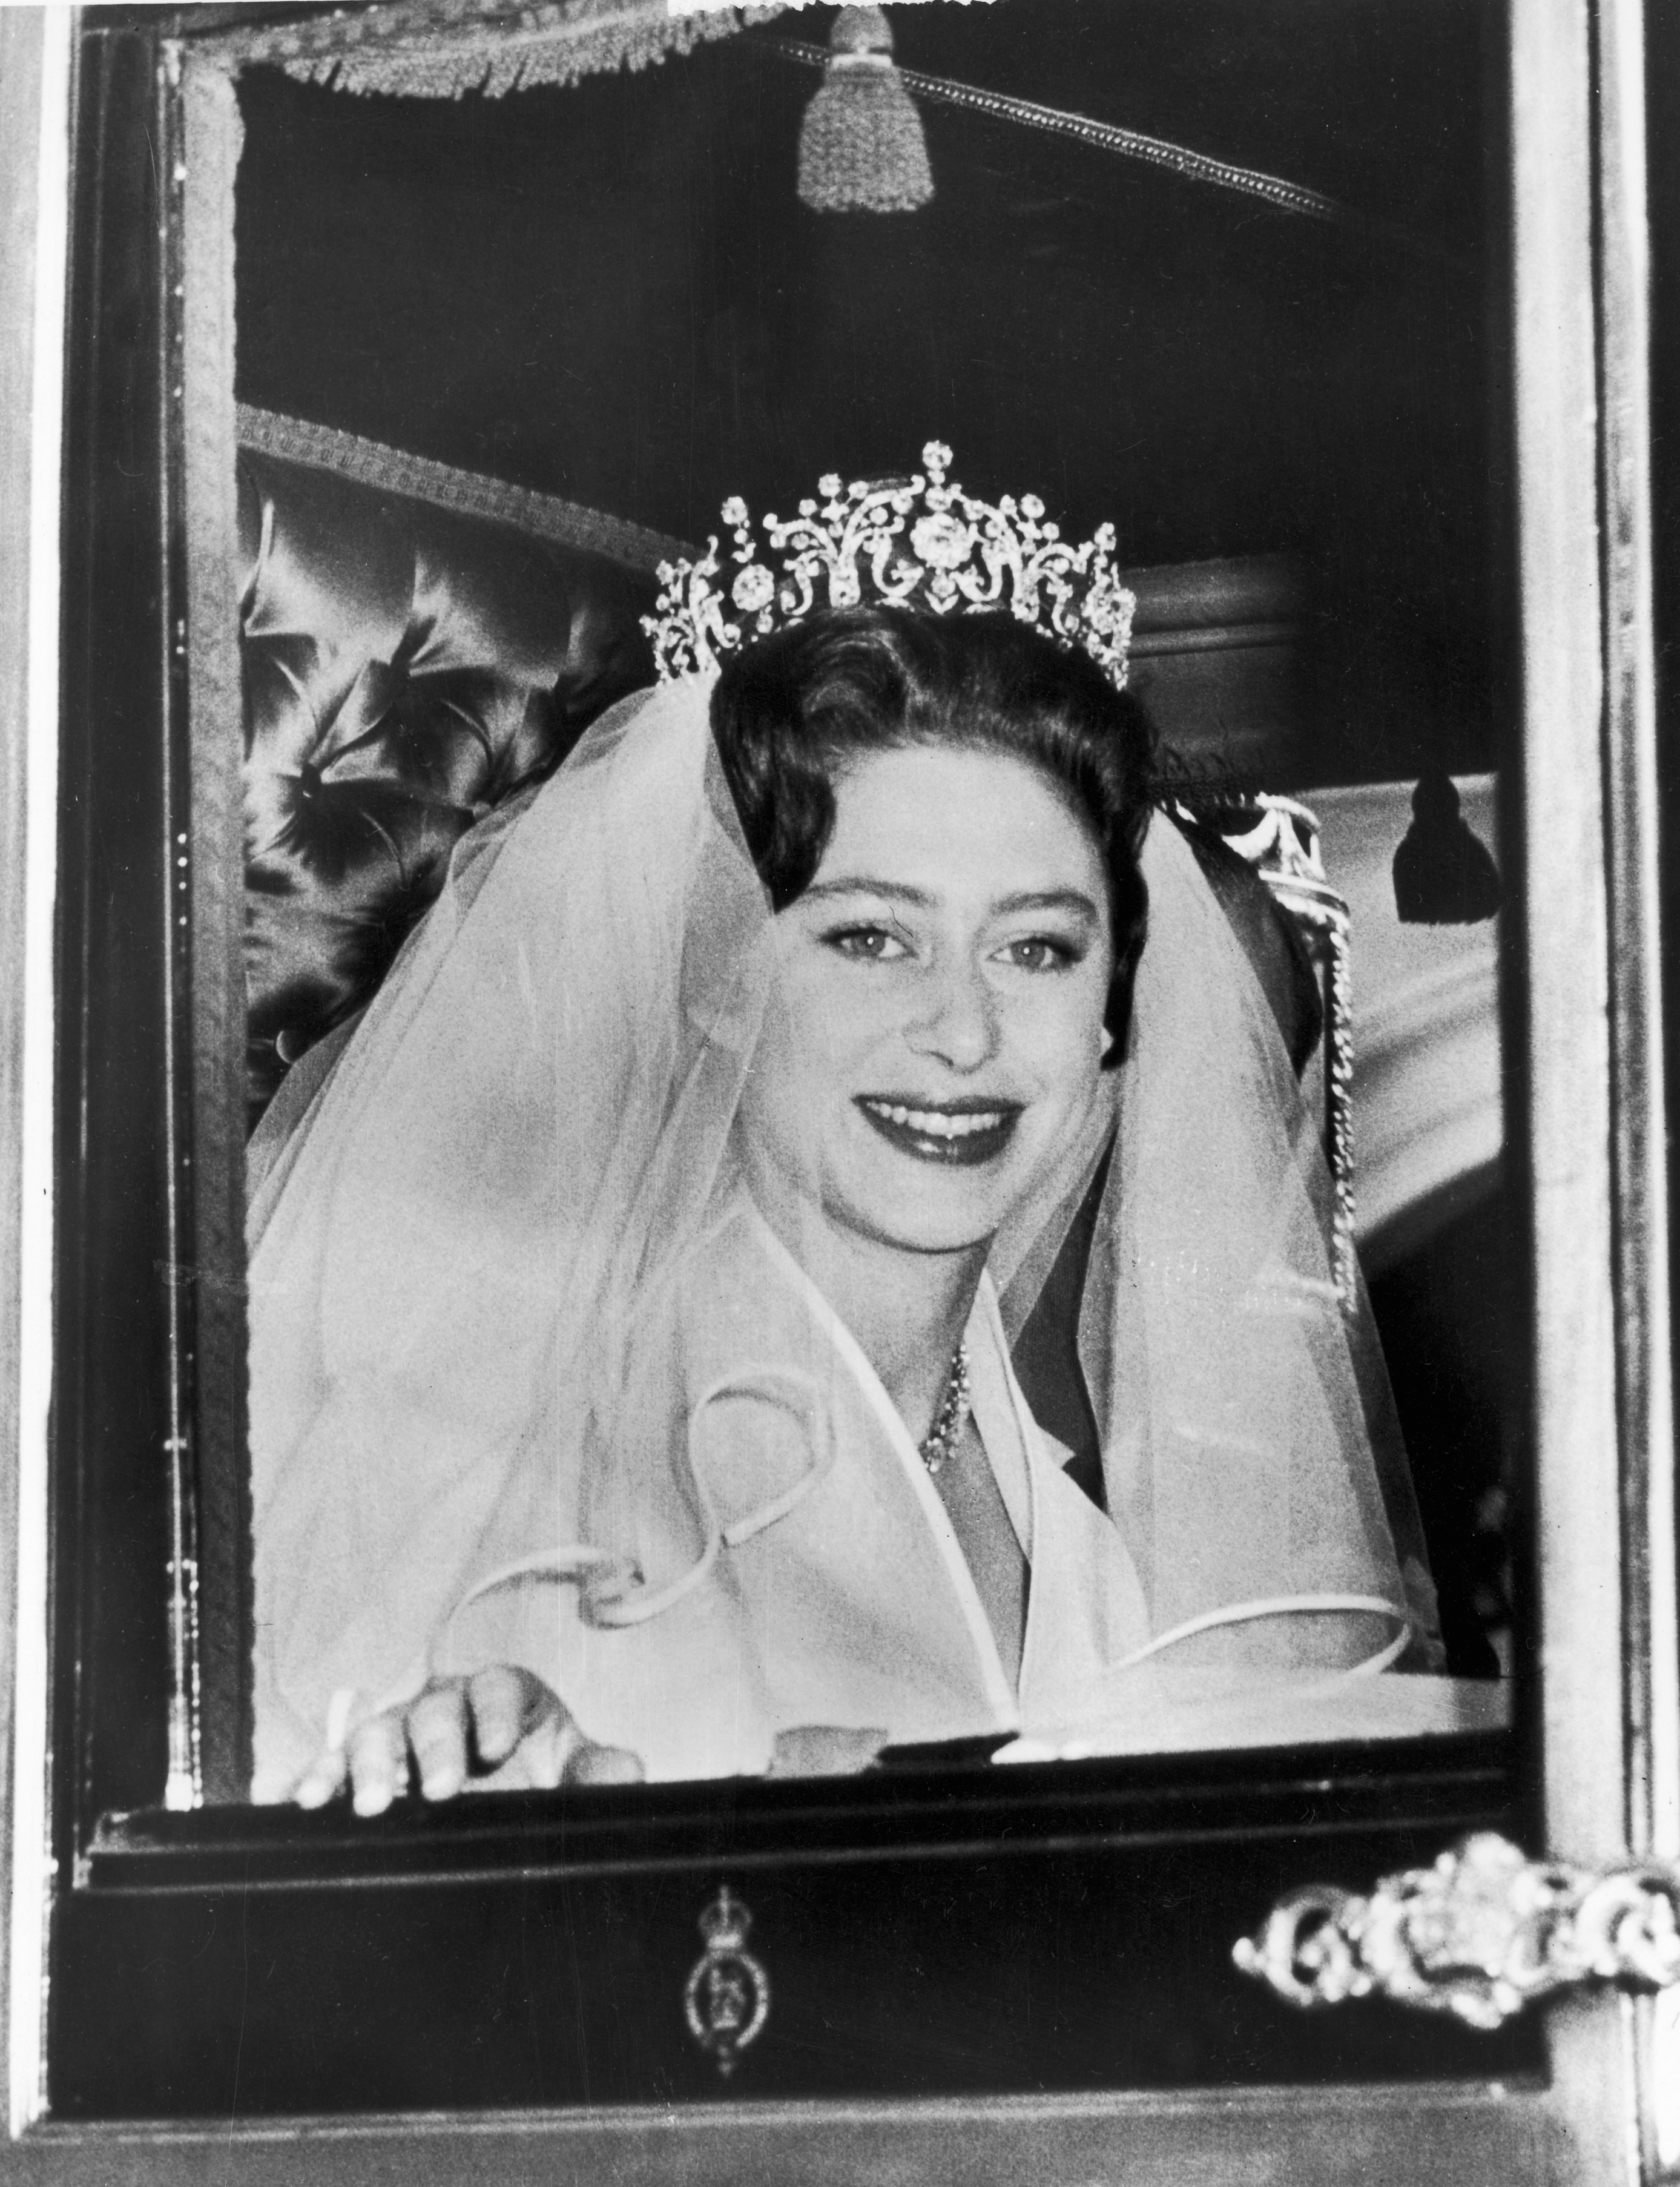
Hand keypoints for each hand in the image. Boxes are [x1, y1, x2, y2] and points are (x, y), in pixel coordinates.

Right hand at [292, 1664, 643, 1814]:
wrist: (507, 1808)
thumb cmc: (542, 1783)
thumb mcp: (578, 1777)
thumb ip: (603, 1772)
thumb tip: (627, 1771)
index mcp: (505, 1697)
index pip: (499, 1684)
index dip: (497, 1711)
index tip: (499, 1750)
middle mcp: (446, 1707)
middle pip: (432, 1709)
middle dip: (430, 1747)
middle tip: (434, 1791)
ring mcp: (398, 1736)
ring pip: (375, 1732)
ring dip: (361, 1763)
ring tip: (352, 1802)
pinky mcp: (360, 1770)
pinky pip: (325, 1766)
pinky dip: (305, 1779)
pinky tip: (285, 1802)